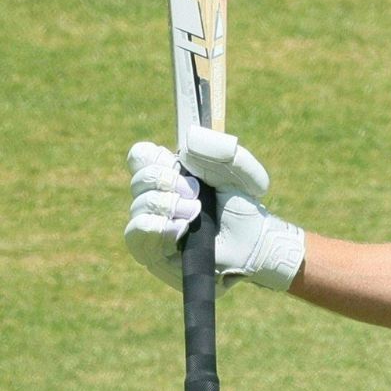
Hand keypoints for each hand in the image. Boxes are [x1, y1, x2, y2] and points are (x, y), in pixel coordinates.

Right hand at [125, 127, 305, 295]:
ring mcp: (153, 226)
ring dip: (167, 206)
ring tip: (195, 213)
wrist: (254, 244)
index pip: (140, 157)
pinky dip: (158, 228)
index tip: (175, 162)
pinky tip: (181, 229)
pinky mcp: (153, 254)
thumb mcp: (242, 172)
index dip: (150, 157)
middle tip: (195, 191)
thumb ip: (221, 150)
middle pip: (139, 180)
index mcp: (171, 174)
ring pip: (137, 208)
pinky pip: (136, 237)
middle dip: (166, 181)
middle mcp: (157, 198)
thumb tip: (190, 136)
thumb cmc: (244, 206)